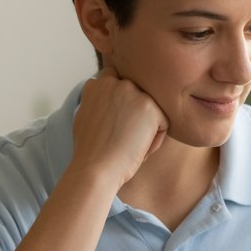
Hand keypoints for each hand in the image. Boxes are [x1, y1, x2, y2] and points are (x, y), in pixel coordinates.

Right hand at [70, 68, 168, 190]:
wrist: (95, 169)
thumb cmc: (91, 151)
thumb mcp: (87, 115)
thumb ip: (99, 100)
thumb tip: (109, 99)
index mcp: (98, 83)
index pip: (122, 85)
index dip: (124, 106)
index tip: (117, 125)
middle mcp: (115, 82)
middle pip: (140, 98)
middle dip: (137, 116)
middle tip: (122, 139)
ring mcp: (132, 92)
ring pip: (153, 111)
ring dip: (146, 128)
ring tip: (129, 144)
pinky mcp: (149, 106)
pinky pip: (163, 124)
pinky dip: (155, 140)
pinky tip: (137, 149)